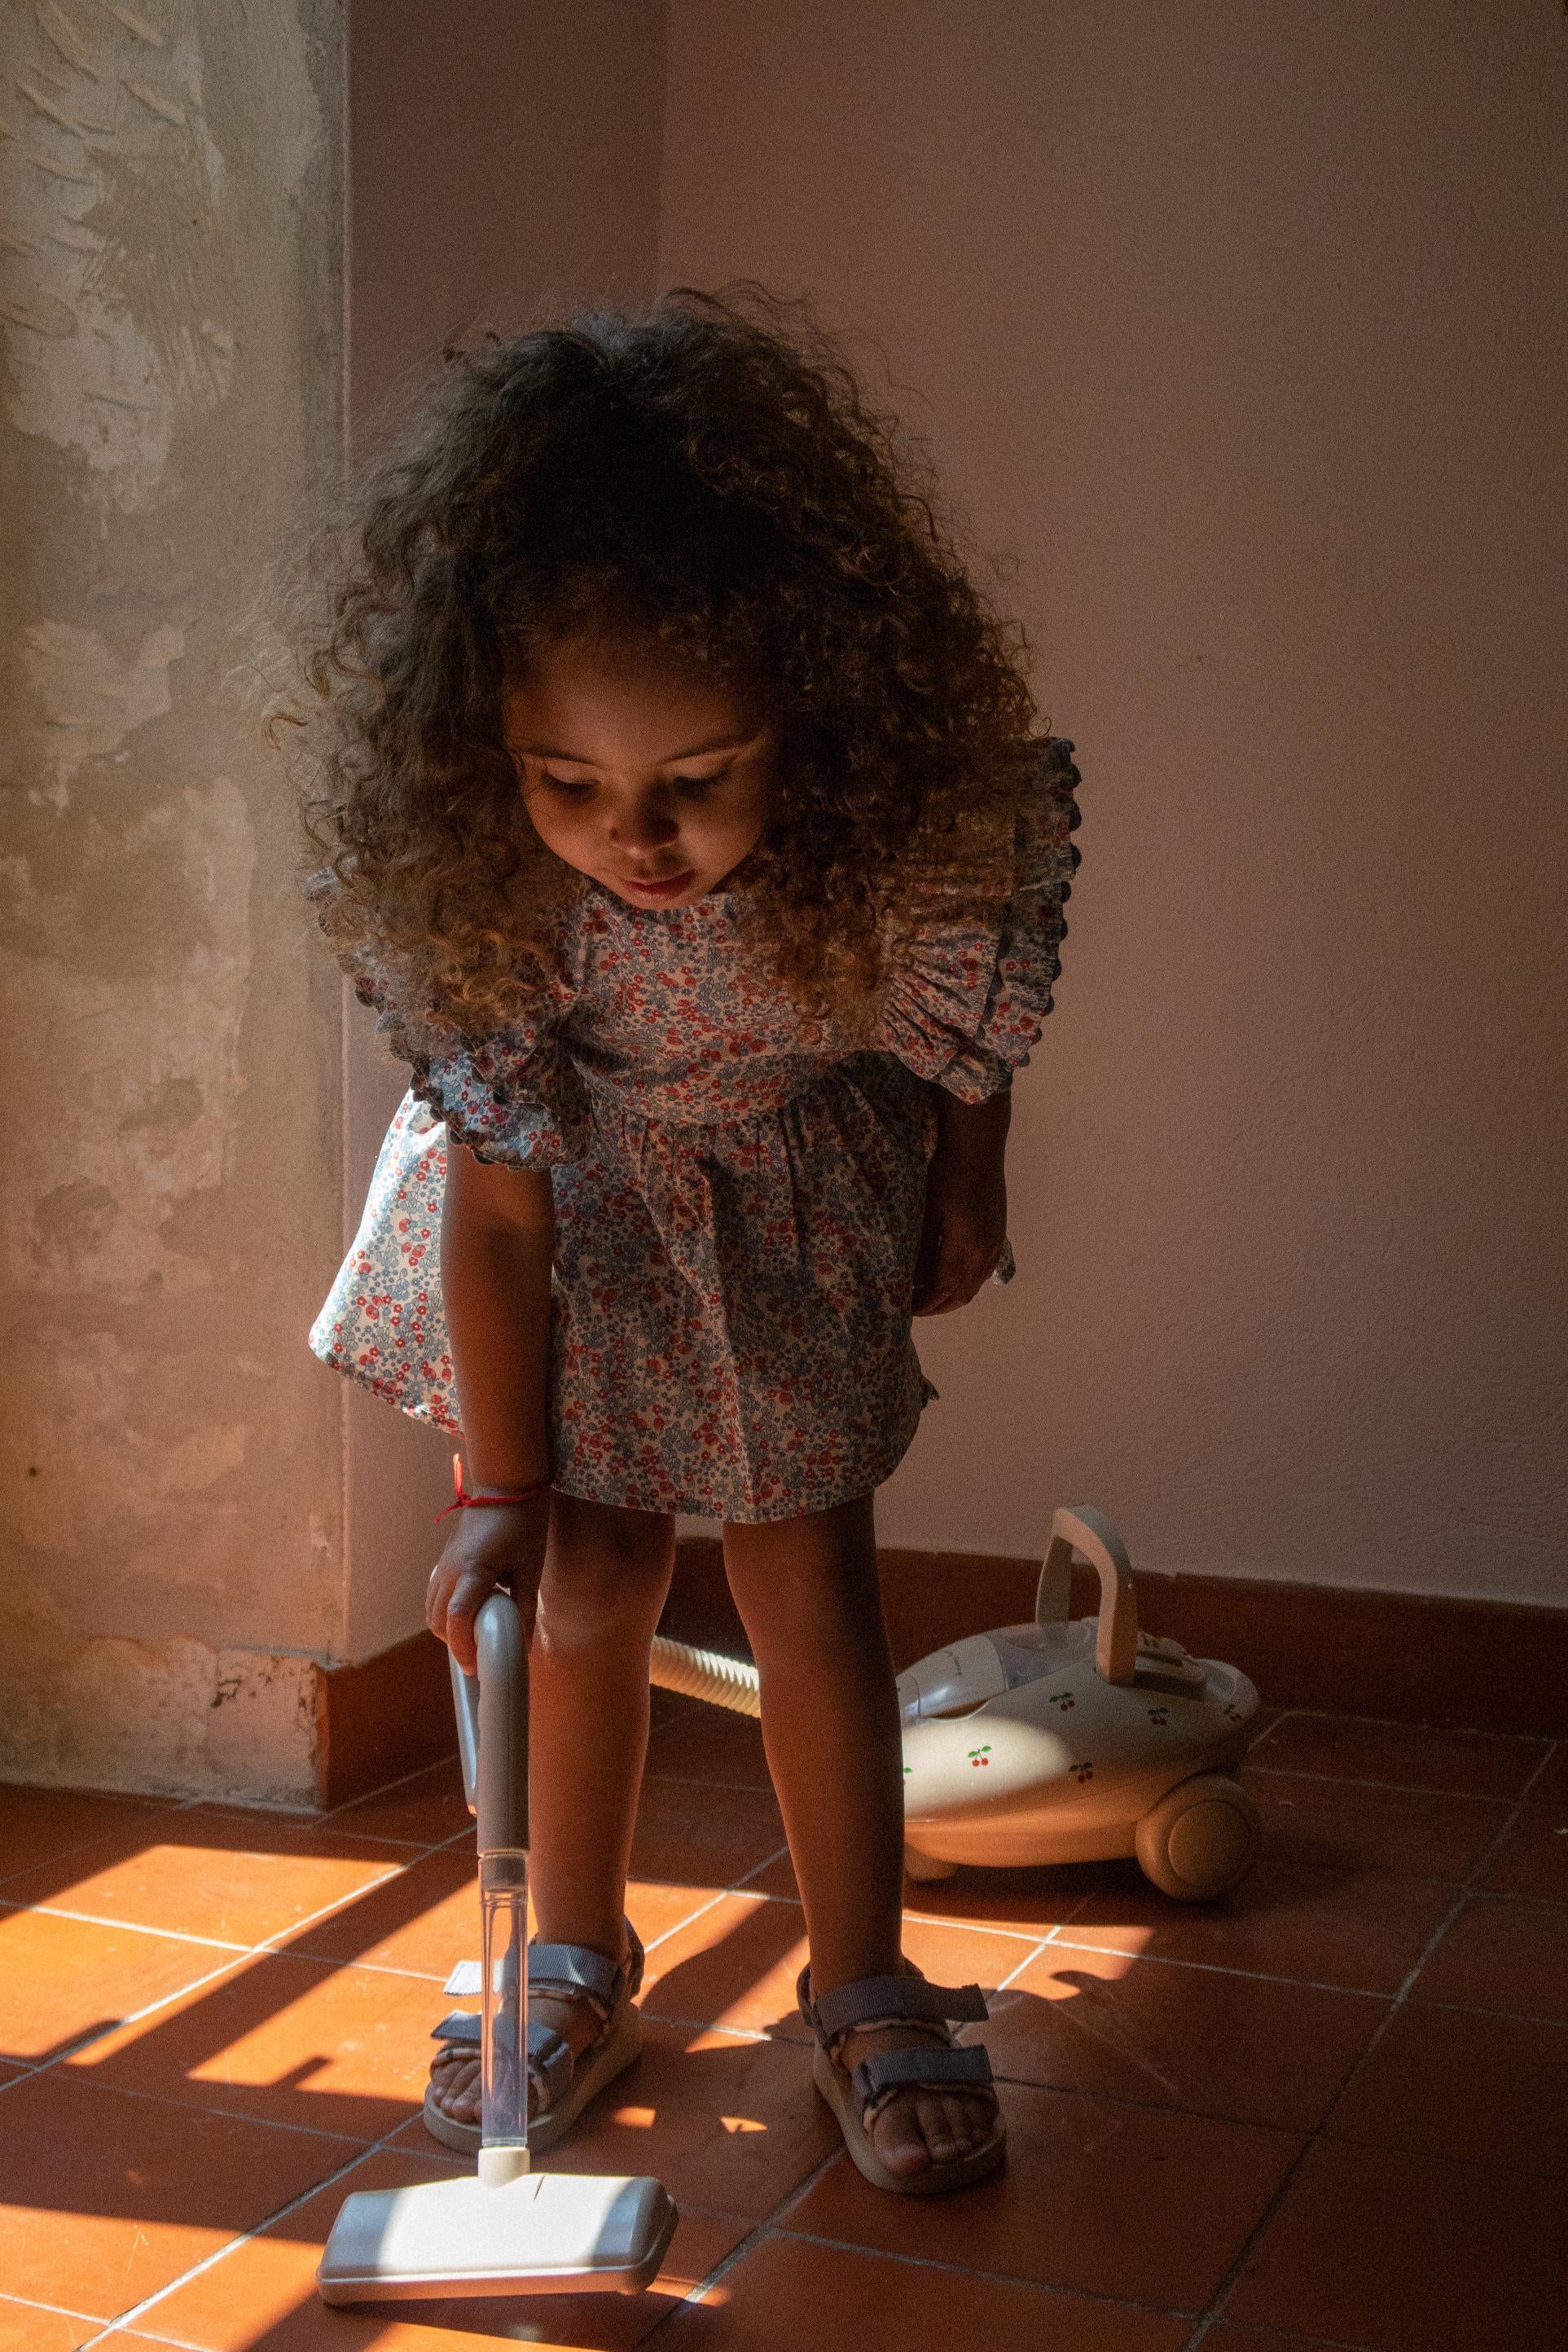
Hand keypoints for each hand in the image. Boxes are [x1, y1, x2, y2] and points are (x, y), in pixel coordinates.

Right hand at [426, 1490, 551, 1675]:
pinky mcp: (443, 1560)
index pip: (457, 1617)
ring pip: (431, 1609)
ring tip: (472, 1637)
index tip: (475, 1668)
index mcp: (474, 1569)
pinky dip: (442, 1612)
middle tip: (478, 1656)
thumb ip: (523, 1608)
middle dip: (454, 1643)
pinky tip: (465, 1615)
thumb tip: (522, 1646)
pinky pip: (433, 1595)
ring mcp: (443, 1564)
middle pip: (438, 1619)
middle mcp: (450, 1569)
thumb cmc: (523, 1524)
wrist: (505, 1486)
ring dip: (447, 1628)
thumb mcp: (530, 1567)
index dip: (462, 1648)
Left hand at [911, 1147, 1007, 1314]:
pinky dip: (966, 1283)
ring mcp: (994, 1245)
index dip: (922, 1303)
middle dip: (936, 1306)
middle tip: (914, 1307)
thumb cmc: (946, 1174)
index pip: (940, 1289)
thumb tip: (910, 1277)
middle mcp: (983, 1252)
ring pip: (973, 1286)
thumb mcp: (927, 1211)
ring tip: (929, 1295)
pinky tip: (951, 1277)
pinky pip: (983, 1272)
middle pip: (959, 1295)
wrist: (978, 1148)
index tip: (904, 1307)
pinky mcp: (998, 1235)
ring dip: (951, 1297)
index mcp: (963, 1248)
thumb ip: (920, 1248)